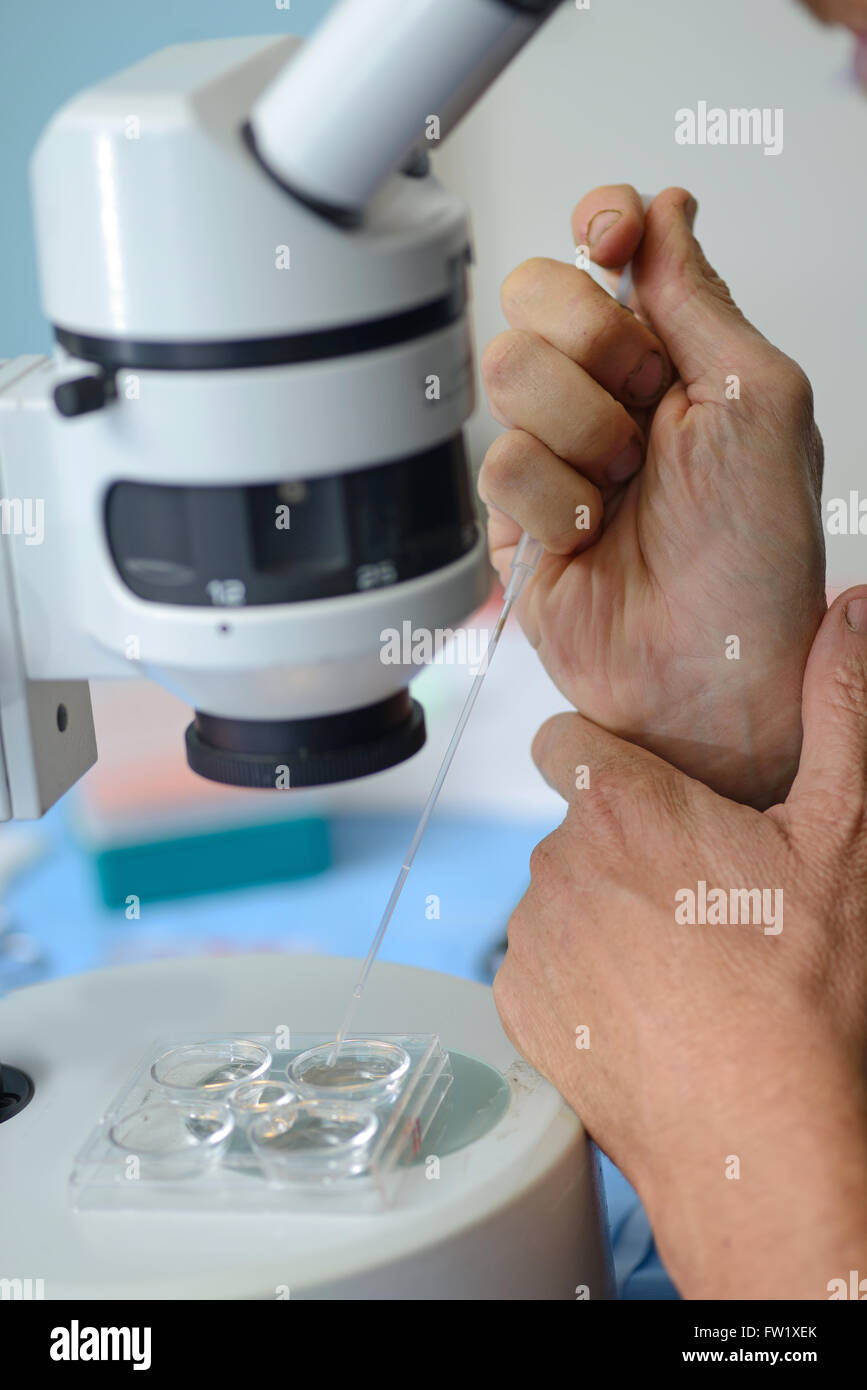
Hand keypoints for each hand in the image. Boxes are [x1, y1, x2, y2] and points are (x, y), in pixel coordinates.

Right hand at [478, 185, 826, 807]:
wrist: (712, 677)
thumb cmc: (758, 557)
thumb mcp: (762, 401)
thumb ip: (698, 297)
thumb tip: (664, 210)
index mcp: (677, 354)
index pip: (608, 249)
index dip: (599, 228)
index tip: (613, 239)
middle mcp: (612, 396)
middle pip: (535, 297)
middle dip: (594, 350)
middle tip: (645, 411)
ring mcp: (559, 454)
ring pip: (507, 373)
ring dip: (580, 435)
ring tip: (624, 493)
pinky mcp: (516, 517)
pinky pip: (496, 464)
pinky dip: (553, 503)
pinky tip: (591, 537)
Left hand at [494, 588, 866, 1298]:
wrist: (763, 1141)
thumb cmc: (804, 992)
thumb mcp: (842, 835)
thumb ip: (840, 709)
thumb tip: (852, 610)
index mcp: (620, 807)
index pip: (565, 740)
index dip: (604, 758)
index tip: (648, 794)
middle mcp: (555, 864)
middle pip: (571, 825)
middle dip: (620, 846)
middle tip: (698, 896)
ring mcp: (532, 941)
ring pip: (556, 895)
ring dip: (600, 912)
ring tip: (678, 960)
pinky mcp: (519, 1008)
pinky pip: (539, 965)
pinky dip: (578, 976)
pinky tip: (644, 1007)